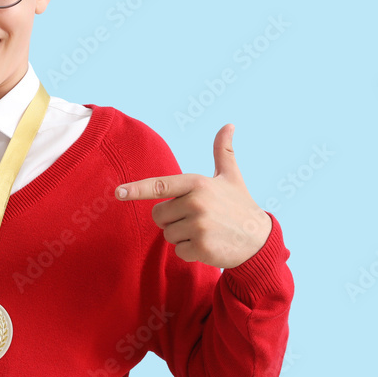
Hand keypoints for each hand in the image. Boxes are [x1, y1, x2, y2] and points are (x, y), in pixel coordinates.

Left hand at [115, 124, 270, 268]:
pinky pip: (178, 251)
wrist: (259, 240)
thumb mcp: (231, 177)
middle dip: (172, 219)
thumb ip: (223, 152)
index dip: (137, 189)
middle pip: (158, 215)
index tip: (118, 192)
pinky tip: (208, 245)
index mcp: (197, 183)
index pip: (160, 185)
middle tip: (198, 218)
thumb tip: (229, 125)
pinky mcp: (202, 247)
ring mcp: (199, 225)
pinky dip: (190, 251)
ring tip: (206, 231)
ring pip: (167, 234)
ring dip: (182, 236)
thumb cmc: (239, 205)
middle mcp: (196, 202)